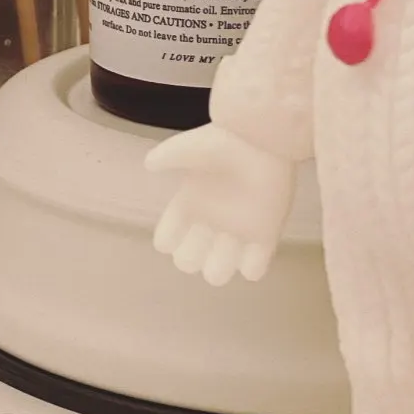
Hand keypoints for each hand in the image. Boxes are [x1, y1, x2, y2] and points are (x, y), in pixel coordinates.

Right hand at [144, 124, 295, 286]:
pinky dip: (252, 268)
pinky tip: (251, 247)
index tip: (175, 232)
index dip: (167, 240)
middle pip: (188, 260)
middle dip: (190, 258)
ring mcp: (237, 232)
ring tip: (228, 246)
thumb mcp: (191, 147)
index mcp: (191, 203)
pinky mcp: (264, 235)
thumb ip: (169, 156)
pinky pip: (255, 269)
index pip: (168, 238)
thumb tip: (148, 164)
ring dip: (219, 268)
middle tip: (203, 238)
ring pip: (218, 273)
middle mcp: (211, 222)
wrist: (265, 140)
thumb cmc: (226, 143)